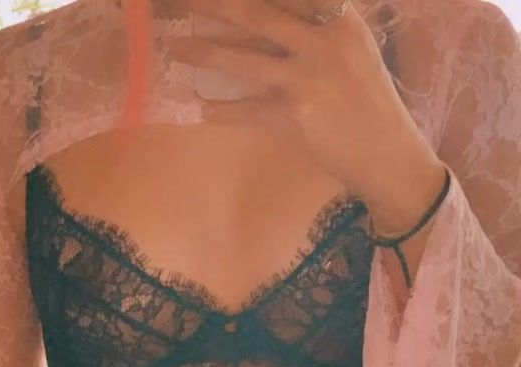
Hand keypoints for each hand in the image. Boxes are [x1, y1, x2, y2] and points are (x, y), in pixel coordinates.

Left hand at [169, 0, 446, 231]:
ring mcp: (310, 79)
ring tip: (177, 49)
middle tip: (184, 2)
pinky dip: (222, 110)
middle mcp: (325, 42)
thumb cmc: (367, 101)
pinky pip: (248, 110)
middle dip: (216, 6)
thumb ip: (318, 27)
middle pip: (258, 15)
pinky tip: (201, 108)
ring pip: (244, 60)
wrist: (387, 154)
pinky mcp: (297, 116)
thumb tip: (265, 20)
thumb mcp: (352, 50)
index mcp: (341, 19)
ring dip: (205, 53)